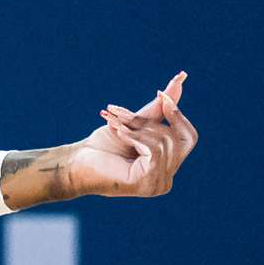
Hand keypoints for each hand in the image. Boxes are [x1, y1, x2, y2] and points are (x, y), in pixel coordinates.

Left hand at [64, 72, 198, 198]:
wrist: (74, 163)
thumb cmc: (101, 147)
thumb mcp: (135, 124)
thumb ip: (159, 108)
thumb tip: (180, 79)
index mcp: (165, 168)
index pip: (189, 137)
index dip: (178, 115)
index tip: (161, 95)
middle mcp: (165, 181)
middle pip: (176, 138)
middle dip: (149, 122)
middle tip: (121, 116)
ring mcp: (157, 185)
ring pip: (163, 141)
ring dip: (136, 128)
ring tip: (114, 125)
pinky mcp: (147, 183)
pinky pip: (153, 149)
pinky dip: (135, 136)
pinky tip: (119, 133)